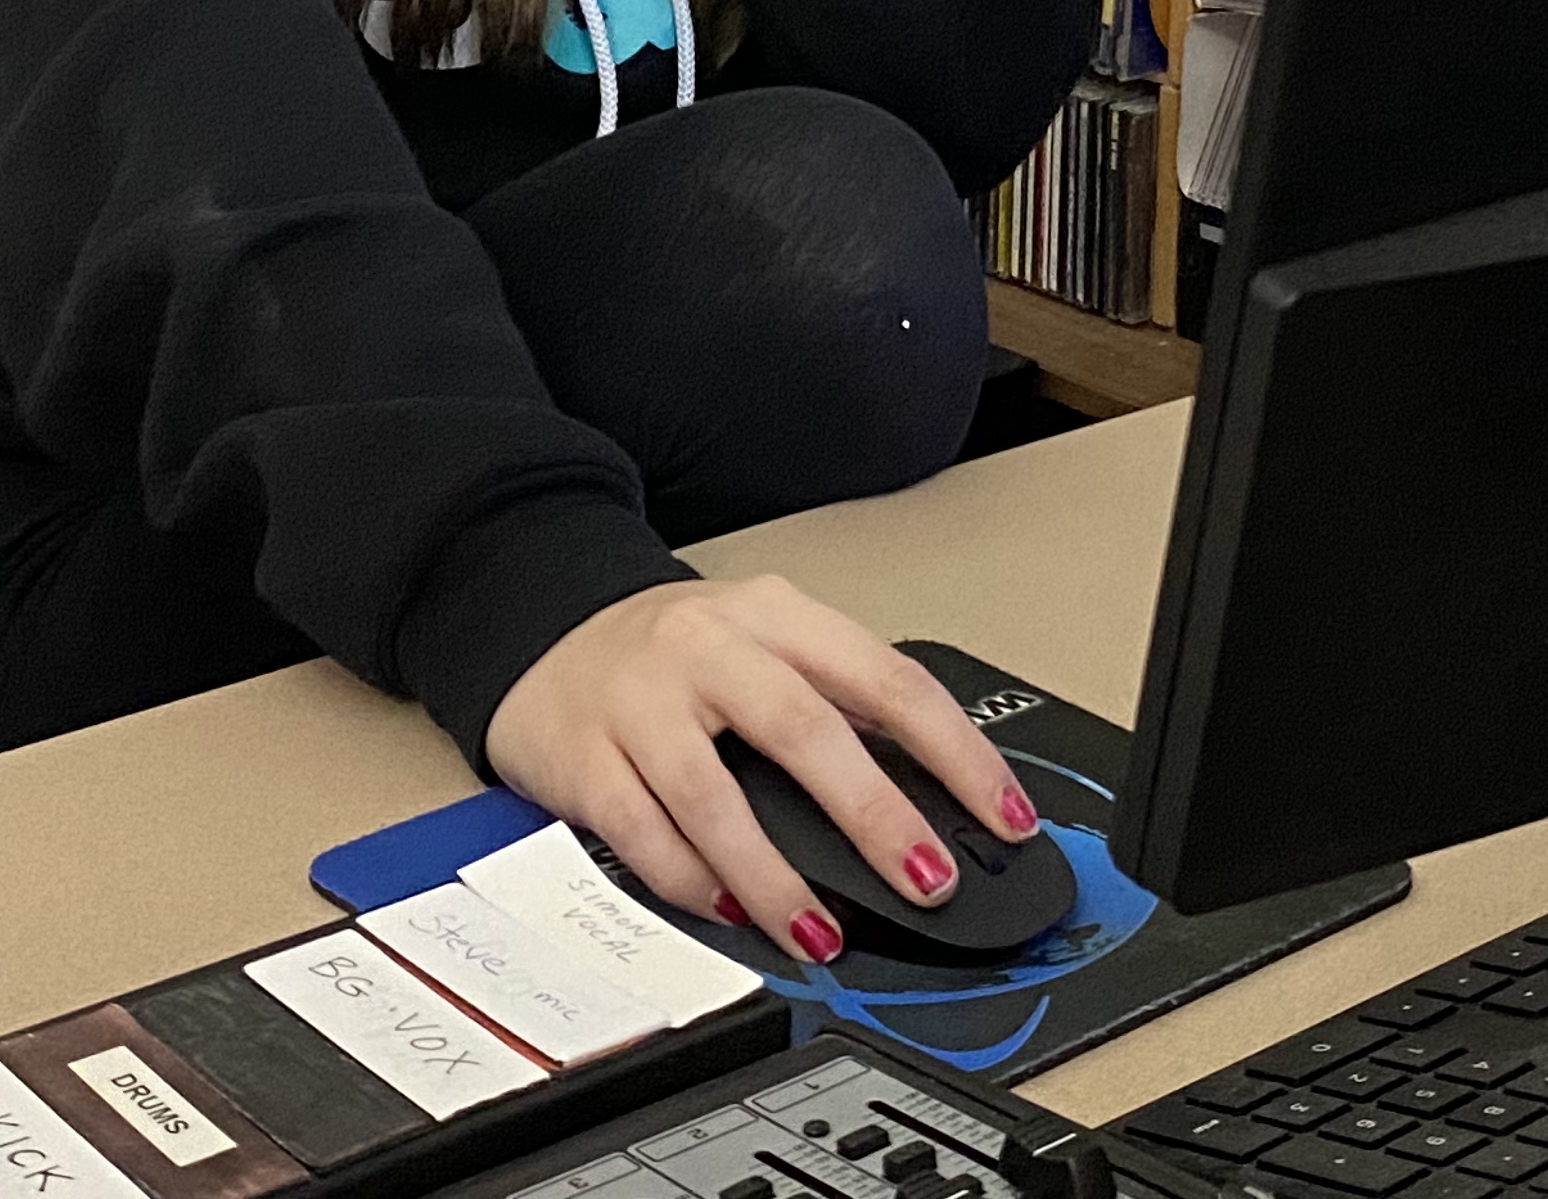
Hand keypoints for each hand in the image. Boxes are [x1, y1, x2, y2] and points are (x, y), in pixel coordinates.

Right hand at [481, 574, 1042, 962]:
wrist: (542, 627)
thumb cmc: (672, 652)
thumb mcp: (763, 642)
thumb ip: (834, 701)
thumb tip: (933, 795)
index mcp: (773, 614)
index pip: (884, 678)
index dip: (955, 752)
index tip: (1006, 815)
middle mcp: (708, 647)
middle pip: (804, 731)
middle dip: (877, 816)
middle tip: (928, 881)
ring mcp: (640, 702)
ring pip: (716, 797)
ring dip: (778, 878)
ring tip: (825, 934)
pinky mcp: (585, 759)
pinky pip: (645, 835)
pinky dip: (693, 883)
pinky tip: (730, 913)